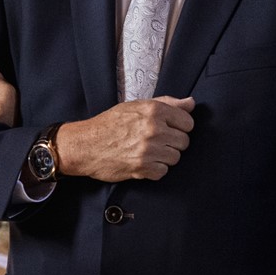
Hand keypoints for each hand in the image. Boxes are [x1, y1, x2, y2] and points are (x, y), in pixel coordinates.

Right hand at [54, 97, 195, 181]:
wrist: (85, 145)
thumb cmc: (109, 124)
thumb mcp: (136, 106)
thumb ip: (166, 103)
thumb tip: (191, 103)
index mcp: (154, 110)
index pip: (188, 122)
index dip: (179, 127)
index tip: (168, 129)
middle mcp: (154, 129)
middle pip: (184, 141)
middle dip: (172, 142)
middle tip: (155, 141)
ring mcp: (149, 149)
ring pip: (175, 157)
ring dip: (163, 157)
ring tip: (147, 152)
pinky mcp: (143, 167)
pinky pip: (163, 171)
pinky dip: (154, 170)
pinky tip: (143, 162)